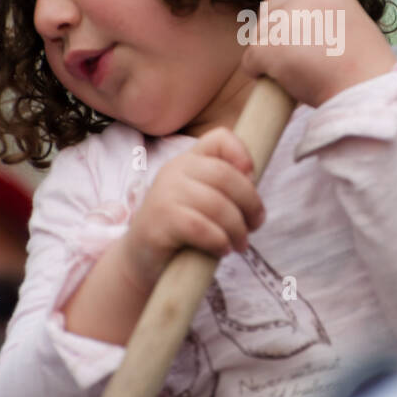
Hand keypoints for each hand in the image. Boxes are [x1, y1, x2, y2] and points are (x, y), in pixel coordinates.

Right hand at [121, 128, 265, 292]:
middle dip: (250, 202)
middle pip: (225, 175)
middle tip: (254, 225)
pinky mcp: (160, 221)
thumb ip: (227, 188)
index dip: (243, 154)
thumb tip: (252, 180)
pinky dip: (219, 241)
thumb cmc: (182, 231)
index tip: (252, 181)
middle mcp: (174, 171)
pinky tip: (222, 250)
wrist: (141, 258)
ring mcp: (164, 194)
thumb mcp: (205, 202)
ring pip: (216, 204)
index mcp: (188, 160)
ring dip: (237, 228)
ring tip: (239, 244)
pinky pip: (200, 227)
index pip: (220, 138)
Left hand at [239, 0, 396, 108]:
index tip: (287, 3)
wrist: (364, 94)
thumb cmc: (364, 67)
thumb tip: (298, 18)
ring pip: (258, 33)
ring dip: (267, 51)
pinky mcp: (270, 48)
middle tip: (294, 52)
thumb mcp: (352, 20)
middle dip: (275, 28)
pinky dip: (257, 71)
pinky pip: (250, 58)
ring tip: (292, 70)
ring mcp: (285, 22)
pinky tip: (277, 81)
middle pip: (270, 5)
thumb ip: (325, 10)